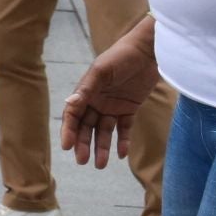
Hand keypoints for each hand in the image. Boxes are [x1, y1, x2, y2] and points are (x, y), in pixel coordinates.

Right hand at [61, 24, 160, 167]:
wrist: (148, 51)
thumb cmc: (120, 57)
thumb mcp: (102, 71)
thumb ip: (86, 88)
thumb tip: (69, 103)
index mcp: (86, 91)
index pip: (73, 115)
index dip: (69, 130)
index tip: (67, 146)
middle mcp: (96, 100)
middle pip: (87, 126)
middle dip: (84, 143)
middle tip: (83, 161)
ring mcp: (113, 105)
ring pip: (104, 130)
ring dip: (101, 147)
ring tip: (100, 164)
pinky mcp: (130, 108)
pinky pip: (124, 128)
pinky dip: (122, 141)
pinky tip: (121, 154)